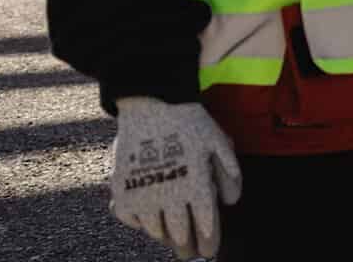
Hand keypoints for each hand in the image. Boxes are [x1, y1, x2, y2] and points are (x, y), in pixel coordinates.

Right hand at [110, 97, 241, 259]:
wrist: (151, 105)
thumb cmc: (189, 122)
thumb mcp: (218, 142)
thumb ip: (229, 173)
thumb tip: (230, 203)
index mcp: (195, 184)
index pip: (204, 223)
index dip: (209, 239)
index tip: (210, 250)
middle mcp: (169, 195)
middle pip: (179, 232)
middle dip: (187, 246)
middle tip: (190, 254)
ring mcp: (143, 194)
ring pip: (155, 229)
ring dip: (165, 236)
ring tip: (172, 238)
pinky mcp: (122, 191)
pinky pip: (131, 219)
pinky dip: (141, 224)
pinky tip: (148, 221)